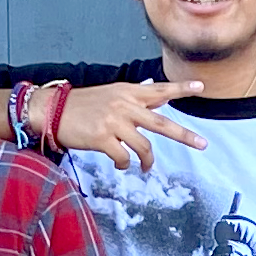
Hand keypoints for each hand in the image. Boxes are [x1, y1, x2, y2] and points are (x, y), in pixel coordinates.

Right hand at [50, 80, 207, 169]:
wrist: (52, 110)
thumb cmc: (82, 105)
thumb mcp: (111, 94)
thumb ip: (135, 98)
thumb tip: (159, 100)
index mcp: (127, 92)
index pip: (159, 89)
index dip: (181, 89)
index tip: (200, 87)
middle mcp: (124, 105)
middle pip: (161, 123)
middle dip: (184, 135)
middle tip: (203, 144)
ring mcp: (114, 122)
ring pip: (144, 147)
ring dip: (147, 161)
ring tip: (145, 167)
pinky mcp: (102, 138)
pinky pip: (123, 158)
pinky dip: (125, 165)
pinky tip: (121, 165)